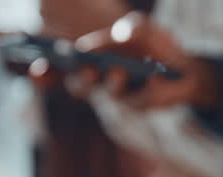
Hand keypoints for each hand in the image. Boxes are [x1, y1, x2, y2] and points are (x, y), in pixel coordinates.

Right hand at [32, 12, 220, 108]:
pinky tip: (155, 79)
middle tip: (86, 67)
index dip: (44, 72)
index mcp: (88, 59)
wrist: (184, 68)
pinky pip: (138, 100)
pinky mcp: (140, 104)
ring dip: (112, 81)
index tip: (38, 68)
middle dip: (80, 77)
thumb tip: (121, 33)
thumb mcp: (145, 28)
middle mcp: (99, 79)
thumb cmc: (155, 45)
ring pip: (107, 92)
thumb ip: (133, 26)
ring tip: (120, 71)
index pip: (58, 69)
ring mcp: (118, 94)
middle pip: (78, 85)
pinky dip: (147, 88)